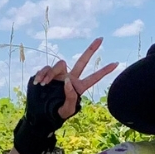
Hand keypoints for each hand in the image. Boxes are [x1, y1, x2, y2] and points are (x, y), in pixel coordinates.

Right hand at [14, 38, 118, 153]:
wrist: (41, 114)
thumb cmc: (56, 114)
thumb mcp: (66, 110)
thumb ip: (70, 96)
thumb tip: (67, 81)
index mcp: (78, 87)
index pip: (93, 78)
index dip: (104, 71)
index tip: (116, 63)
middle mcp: (70, 78)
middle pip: (82, 61)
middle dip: (91, 50)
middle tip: (101, 39)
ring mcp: (59, 75)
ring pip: (60, 64)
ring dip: (51, 73)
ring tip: (44, 85)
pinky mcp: (47, 74)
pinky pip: (46, 69)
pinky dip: (41, 75)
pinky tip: (38, 83)